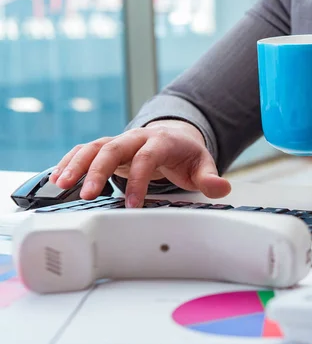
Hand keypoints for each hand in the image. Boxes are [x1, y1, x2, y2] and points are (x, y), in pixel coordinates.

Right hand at [49, 120, 231, 206]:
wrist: (175, 138)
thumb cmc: (187, 155)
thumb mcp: (203, 165)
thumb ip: (210, 178)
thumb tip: (221, 188)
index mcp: (161, 141)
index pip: (147, 158)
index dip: (139, 180)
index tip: (133, 205)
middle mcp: (137, 138)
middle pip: (113, 148)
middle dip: (98, 170)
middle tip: (87, 194)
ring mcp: (120, 141)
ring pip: (93, 147)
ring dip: (76, 165)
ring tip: (61, 185)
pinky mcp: (108, 148)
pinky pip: (85, 151)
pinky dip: (70, 162)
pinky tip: (57, 179)